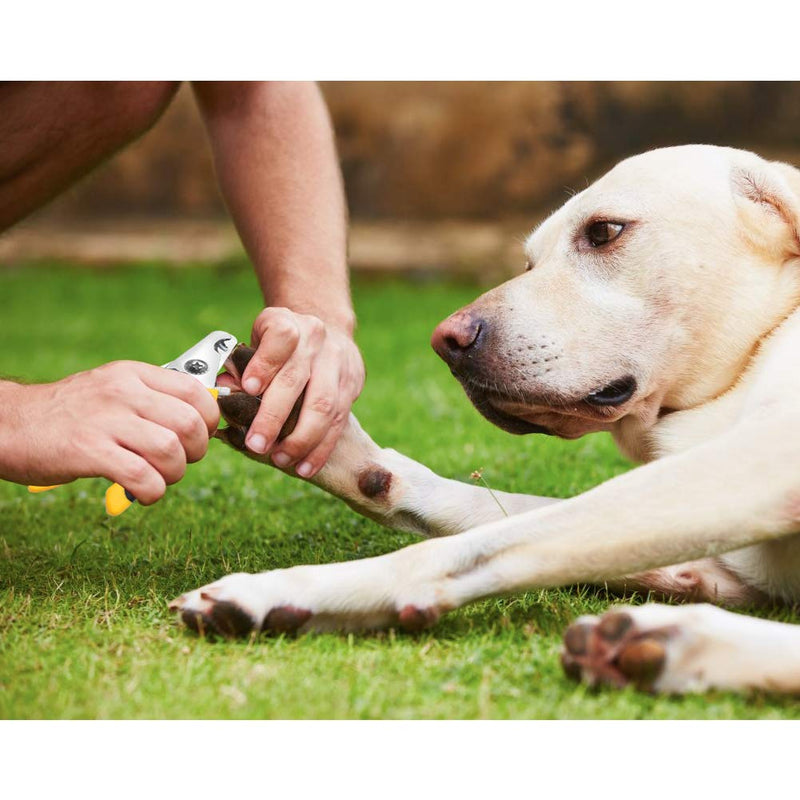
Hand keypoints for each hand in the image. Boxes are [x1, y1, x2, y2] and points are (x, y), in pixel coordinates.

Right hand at [0, 361, 219, 503]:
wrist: (10, 423)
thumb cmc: (72, 413)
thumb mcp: (114, 390)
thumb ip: (154, 399)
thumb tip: (203, 420)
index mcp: (134, 374)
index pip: (195, 391)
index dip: (208, 420)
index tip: (199, 437)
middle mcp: (122, 392)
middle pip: (189, 423)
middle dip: (196, 452)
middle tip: (179, 462)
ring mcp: (105, 420)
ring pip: (170, 450)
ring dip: (174, 474)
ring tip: (158, 478)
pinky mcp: (88, 450)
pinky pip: (142, 476)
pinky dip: (152, 491)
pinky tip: (141, 492)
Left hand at [222, 307, 364, 477]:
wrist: (326, 328)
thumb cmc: (280, 343)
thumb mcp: (258, 340)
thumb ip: (241, 364)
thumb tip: (223, 389)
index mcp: (287, 324)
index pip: (280, 338)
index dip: (264, 363)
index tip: (248, 387)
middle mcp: (316, 340)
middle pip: (297, 379)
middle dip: (274, 416)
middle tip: (256, 444)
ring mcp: (337, 363)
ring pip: (324, 406)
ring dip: (301, 439)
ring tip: (281, 459)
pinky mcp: (352, 385)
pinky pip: (338, 422)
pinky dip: (320, 449)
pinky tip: (304, 466)